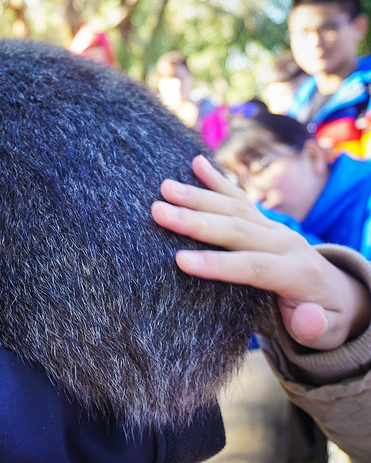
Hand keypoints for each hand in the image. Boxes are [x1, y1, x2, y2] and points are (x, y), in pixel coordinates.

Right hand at [151, 155, 370, 349]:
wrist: (336, 292)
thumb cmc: (324, 318)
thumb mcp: (328, 333)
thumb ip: (316, 328)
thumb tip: (307, 318)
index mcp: (297, 272)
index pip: (254, 266)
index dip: (218, 264)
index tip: (180, 260)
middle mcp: (284, 242)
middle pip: (238, 229)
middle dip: (196, 221)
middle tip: (159, 212)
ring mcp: (273, 228)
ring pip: (235, 208)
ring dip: (198, 196)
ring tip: (165, 188)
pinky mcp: (263, 221)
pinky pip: (239, 197)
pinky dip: (217, 179)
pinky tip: (196, 163)